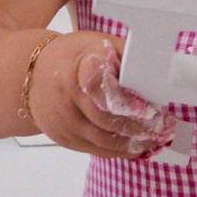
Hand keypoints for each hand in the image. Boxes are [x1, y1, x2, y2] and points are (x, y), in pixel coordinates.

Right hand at [28, 33, 173, 158]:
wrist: (34, 75)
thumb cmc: (74, 57)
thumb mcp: (98, 45)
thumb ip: (124, 57)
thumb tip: (154, 76)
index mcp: (77, 69)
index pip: (100, 87)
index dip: (126, 101)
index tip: (149, 109)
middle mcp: (65, 97)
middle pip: (104, 120)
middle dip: (137, 128)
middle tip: (161, 131)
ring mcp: (61, 121)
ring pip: (101, 140)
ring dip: (130, 145)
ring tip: (153, 142)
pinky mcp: (61, 137)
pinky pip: (93, 149)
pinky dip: (117, 151)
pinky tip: (134, 149)